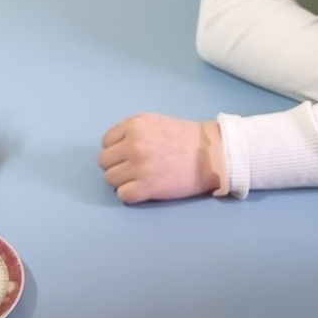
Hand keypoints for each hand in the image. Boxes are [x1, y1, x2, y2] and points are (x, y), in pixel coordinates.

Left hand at [98, 114, 226, 203]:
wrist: (212, 155)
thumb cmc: (186, 138)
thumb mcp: (155, 123)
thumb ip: (132, 132)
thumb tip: (114, 149)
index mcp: (134, 125)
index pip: (106, 141)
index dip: (118, 149)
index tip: (131, 153)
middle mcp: (133, 144)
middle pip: (105, 161)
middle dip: (118, 165)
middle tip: (136, 168)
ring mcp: (138, 166)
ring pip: (111, 179)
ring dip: (123, 180)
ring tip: (142, 178)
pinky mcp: (146, 187)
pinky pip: (122, 194)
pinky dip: (131, 194)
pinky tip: (144, 189)